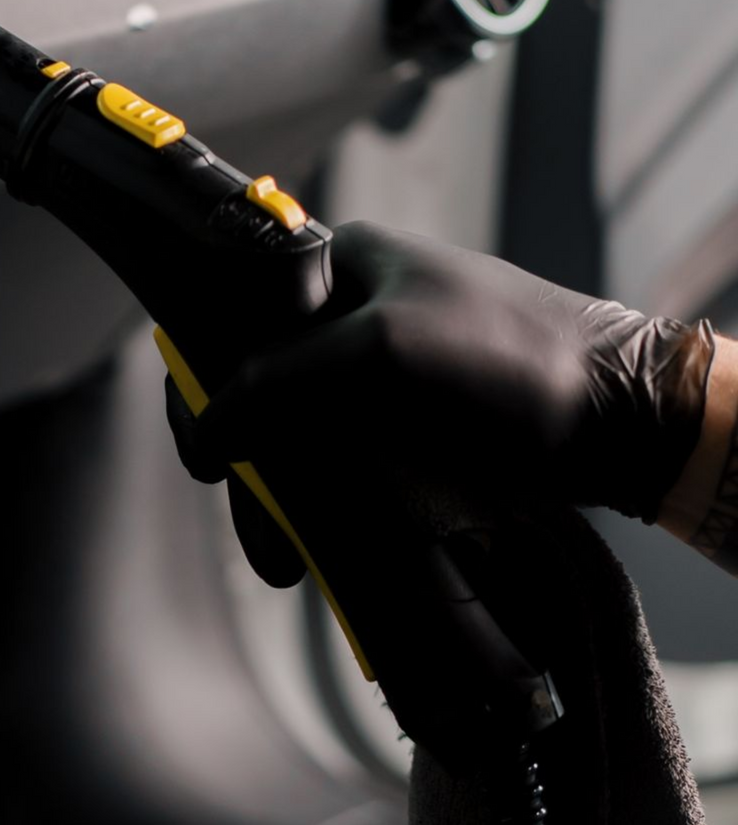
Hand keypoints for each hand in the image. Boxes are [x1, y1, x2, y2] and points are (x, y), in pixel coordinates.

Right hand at [169, 223, 714, 525]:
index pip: (232, 312)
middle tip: (245, 512)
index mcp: (336, 267)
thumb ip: (276, 382)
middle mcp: (350, 316)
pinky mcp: (408, 429)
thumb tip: (206, 429)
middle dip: (246, 458)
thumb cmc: (506, 358)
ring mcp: (380, 376)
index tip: (204, 445)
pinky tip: (315, 548)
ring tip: (284, 557)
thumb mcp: (376, 353)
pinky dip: (320, 507)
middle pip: (258, 386)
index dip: (203, 377)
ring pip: (296, 436)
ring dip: (281, 497)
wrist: (622, 418)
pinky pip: (339, 468)